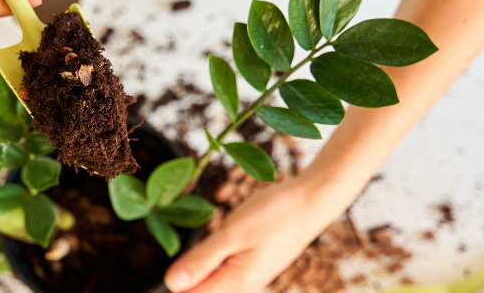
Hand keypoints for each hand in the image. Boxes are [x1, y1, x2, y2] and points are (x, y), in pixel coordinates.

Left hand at [164, 178, 339, 292]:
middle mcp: (243, 285)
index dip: (175, 280)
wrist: (313, 199)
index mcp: (236, 282)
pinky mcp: (254, 262)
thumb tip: (172, 284)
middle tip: (205, 237)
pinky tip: (228, 232)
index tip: (170, 260)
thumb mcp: (232, 233)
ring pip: (214, 274)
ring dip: (206, 257)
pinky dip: (220, 250)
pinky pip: (227, 265)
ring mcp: (250, 274)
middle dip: (190, 267)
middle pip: (201, 287)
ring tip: (221, 232)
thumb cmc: (276, 213)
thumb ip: (201, 260)